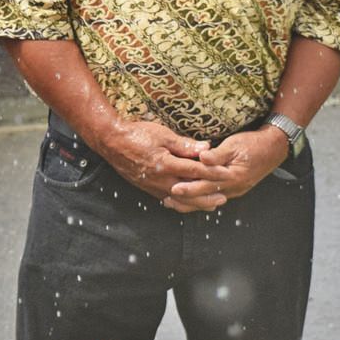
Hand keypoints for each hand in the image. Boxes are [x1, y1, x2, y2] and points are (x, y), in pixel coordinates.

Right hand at [98, 119, 212, 200]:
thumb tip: (206, 148)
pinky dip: (181, 203)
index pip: (196, 170)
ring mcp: (154, 186)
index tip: (227, 174)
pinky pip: (168, 200)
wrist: (112, 143)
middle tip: (223, 198)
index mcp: (166, 164)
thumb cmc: (137, 135)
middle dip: (208, 195)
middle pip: (190, 191)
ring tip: (211, 205)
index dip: (213, 173)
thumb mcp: (162, 134)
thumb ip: (184, 144)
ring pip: (179, 200)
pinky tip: (189, 204)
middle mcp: (161, 179)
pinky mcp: (149, 189)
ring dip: (196, 203)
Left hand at [167, 128, 288, 212]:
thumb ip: (217, 154)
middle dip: (185, 200)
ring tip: (172, 203)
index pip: (206, 184)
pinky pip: (213, 197)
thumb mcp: (234, 145)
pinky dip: (200, 199)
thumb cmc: (252, 144)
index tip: (173, 188)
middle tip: (166, 201)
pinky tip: (189, 200)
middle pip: (205, 196)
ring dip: (190, 203)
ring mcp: (233, 190)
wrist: (273, 149)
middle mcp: (232, 187)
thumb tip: (202, 157)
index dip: (189, 187)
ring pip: (208, 200)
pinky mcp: (232, 189)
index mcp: (232, 176)